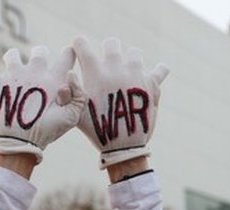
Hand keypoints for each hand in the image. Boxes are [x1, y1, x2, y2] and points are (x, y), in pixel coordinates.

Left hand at [0, 45, 85, 163]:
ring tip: (13, 67)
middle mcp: (35, 71)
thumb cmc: (48, 131)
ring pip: (12, 55)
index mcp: (55, 78)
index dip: (68, 54)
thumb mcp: (72, 117)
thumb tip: (70, 74)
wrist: (20, 142)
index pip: (67, 54)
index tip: (66, 57)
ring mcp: (14, 75)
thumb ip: (79, 95)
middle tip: (38, 64)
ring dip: (13, 58)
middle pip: (39, 51)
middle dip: (40, 54)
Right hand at [73, 36, 168, 167]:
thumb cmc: (97, 130)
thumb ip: (71, 92)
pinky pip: (161, 69)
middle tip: (108, 65)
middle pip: (111, 43)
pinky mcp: (152, 84)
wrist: (123, 146)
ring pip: (135, 53)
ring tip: (128, 74)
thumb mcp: (76, 112)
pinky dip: (158, 72)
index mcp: (94, 72)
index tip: (81, 51)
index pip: (82, 44)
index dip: (79, 45)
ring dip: (131, 61)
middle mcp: (115, 68)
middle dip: (108, 51)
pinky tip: (152, 78)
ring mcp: (135, 74)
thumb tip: (69, 73)